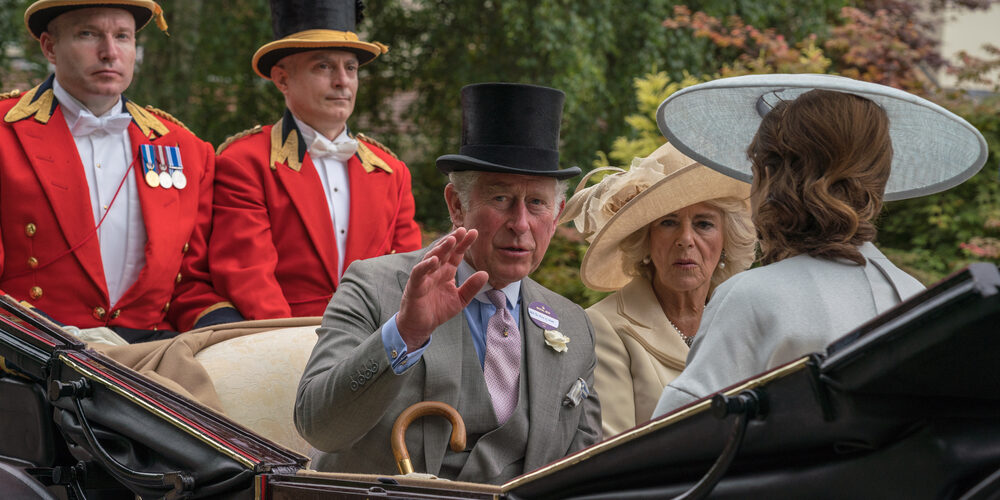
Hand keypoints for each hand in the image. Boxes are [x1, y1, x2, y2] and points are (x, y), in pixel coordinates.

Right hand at [397, 227, 487, 350]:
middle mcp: (435, 271)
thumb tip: (486, 273)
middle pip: (445, 252)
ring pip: (432, 258)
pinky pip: (419, 272)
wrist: (420, 326)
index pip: (456, 254)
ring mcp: (424, 276)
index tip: (474, 233)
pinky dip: (425, 265)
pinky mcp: (415, 285)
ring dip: (440, 248)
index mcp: (447, 272)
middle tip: (463, 230)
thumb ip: (471, 287)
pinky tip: (435, 260)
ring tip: (451, 240)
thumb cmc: (438, 311)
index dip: (464, 244)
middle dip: (453, 240)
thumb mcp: (460, 299)